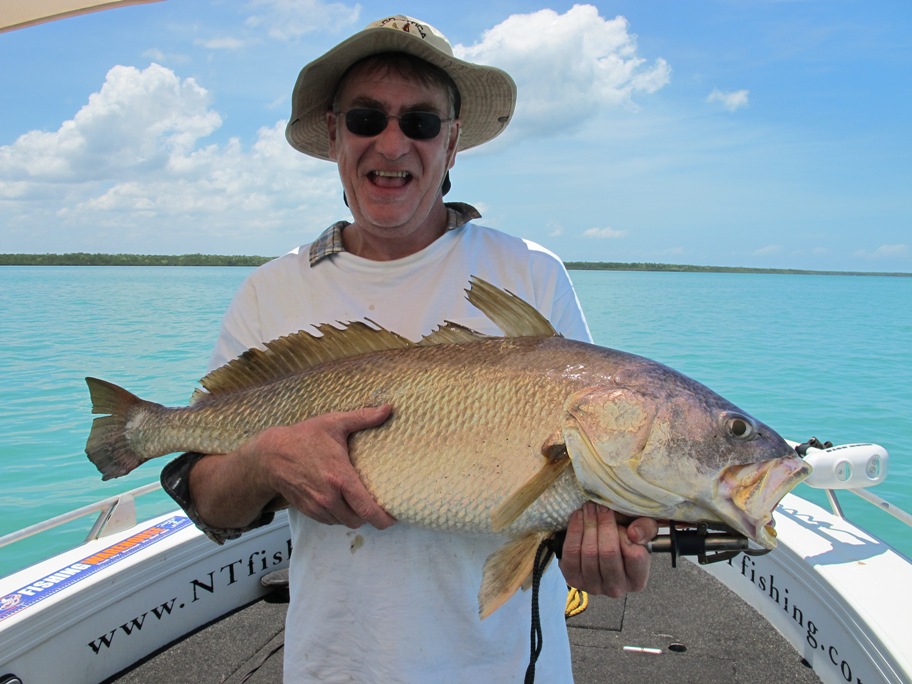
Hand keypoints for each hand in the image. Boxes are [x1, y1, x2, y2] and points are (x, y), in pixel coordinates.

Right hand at [245, 404, 396, 529]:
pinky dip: (338, 515)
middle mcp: (329, 497)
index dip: (383, 519)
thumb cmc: (303, 437)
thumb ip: (363, 418)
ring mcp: (317, 506)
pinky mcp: (308, 510)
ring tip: (360, 503)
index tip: (393, 518)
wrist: (270, 455)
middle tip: (378, 506)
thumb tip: (388, 408)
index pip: (367, 509)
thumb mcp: (334, 423)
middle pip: (357, 520)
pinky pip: (329, 520)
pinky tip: (342, 501)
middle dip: (369, 517)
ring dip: (353, 516)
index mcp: (340, 478)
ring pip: (343, 522)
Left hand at [558, 503, 656, 596]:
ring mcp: (593, 587)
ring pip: (588, 553)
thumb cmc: (627, 538)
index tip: (617, 514)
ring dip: (587, 525)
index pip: (634, 556)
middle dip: (603, 524)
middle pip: (608, 553)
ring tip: (589, 508)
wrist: (603, 545)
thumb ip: (646, 528)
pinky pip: (571, 553)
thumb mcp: (643, 530)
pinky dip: (573, 531)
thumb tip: (634, 533)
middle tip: (599, 505)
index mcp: (637, 581)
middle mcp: (616, 589)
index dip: (624, 533)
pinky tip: (578, 517)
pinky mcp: (573, 579)